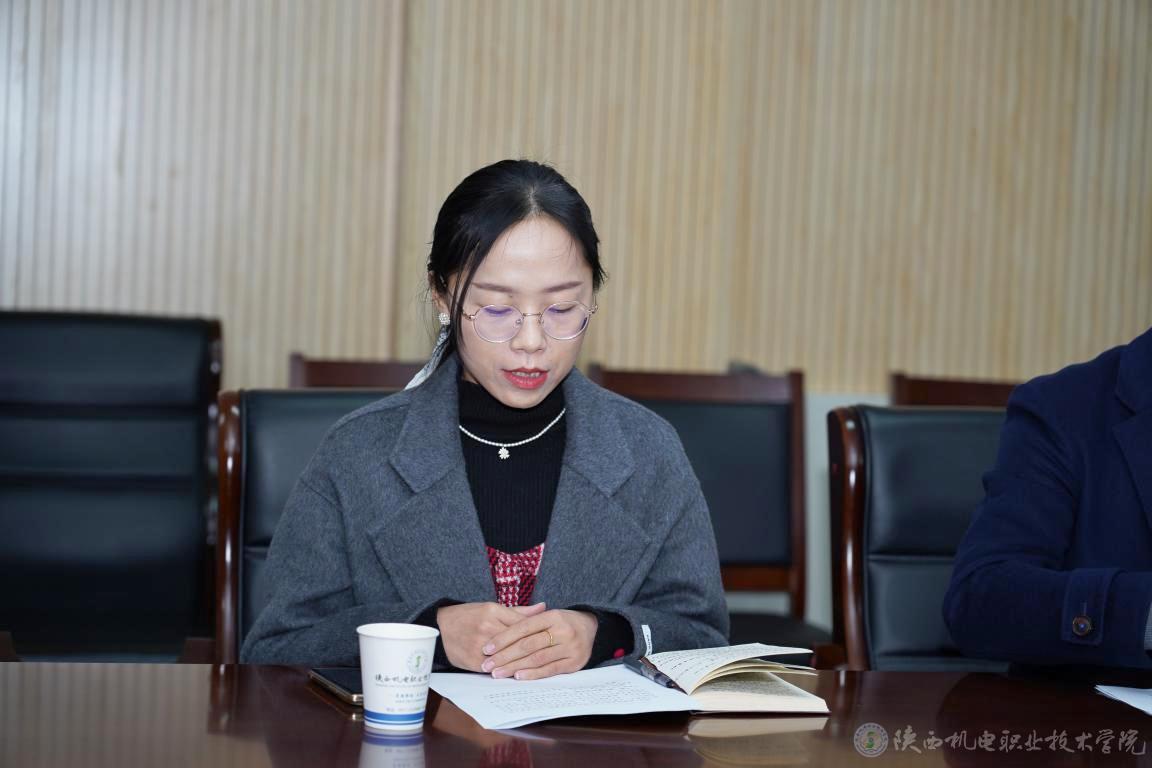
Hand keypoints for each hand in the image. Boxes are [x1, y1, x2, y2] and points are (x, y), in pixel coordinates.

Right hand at [436, 602, 546, 670]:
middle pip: (517, 641)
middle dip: (534, 649)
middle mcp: (487, 627)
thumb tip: (543, 607)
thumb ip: (518, 611)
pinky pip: (494, 668)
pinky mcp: (473, 660)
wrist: (440, 627)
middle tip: (551, 655)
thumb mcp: (491, 607)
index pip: (522, 624)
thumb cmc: (468, 615)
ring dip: (522, 663)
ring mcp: (480, 645)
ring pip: (507, 657)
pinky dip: (506, 672)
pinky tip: (518, 674)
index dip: (538, 632)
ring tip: (539, 667)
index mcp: (493, 612)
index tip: (552, 638)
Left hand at [479, 609, 597, 680]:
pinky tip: (519, 676)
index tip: (487, 648)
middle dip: (505, 656)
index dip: (503, 638)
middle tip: (488, 665)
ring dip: (515, 667)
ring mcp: (570, 647)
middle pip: (528, 645)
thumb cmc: (562, 622)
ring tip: (498, 673)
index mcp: (553, 616)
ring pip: (537, 658)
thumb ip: (525, 620)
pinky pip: (550, 670)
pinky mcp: (574, 663)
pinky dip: (533, 674)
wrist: (592, 628)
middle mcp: (563, 630)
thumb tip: (497, 631)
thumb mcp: (547, 615)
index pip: (523, 627)